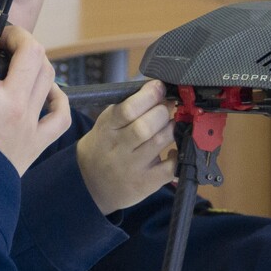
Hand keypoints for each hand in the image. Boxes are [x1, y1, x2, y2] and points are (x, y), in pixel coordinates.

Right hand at [0, 18, 69, 174]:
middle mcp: (11, 103)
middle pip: (31, 51)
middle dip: (17, 34)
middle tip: (1, 36)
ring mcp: (29, 123)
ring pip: (48, 76)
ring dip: (36, 59)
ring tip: (19, 57)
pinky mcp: (37, 142)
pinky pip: (60, 114)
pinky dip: (57, 97)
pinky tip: (44, 90)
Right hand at [75, 80, 176, 214]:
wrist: (91, 183)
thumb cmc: (105, 146)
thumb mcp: (107, 124)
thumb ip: (128, 107)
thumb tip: (160, 89)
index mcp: (107, 128)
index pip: (128, 110)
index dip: (149, 95)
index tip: (160, 87)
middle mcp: (118, 149)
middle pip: (146, 126)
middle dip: (162, 111)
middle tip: (166, 108)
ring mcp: (132, 168)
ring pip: (160, 142)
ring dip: (172, 127)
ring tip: (171, 123)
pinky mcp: (146, 183)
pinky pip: (171, 167)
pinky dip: (179, 154)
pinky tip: (174, 149)